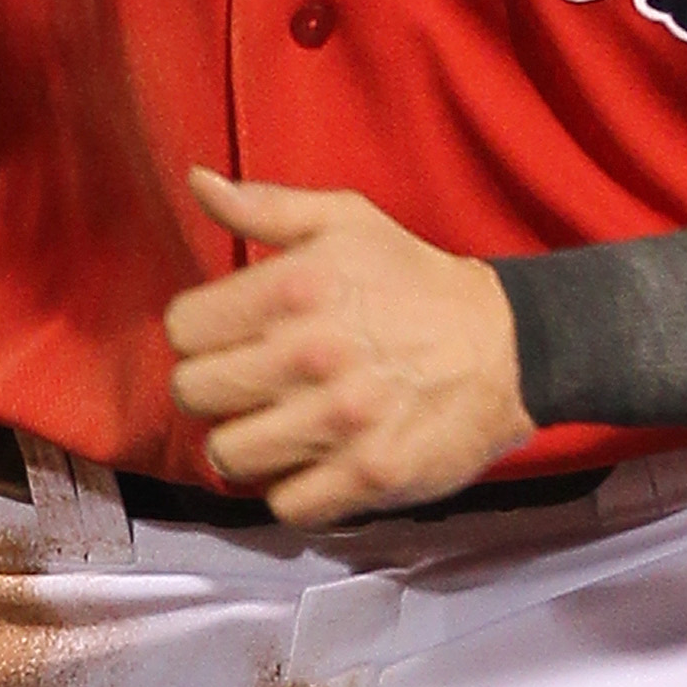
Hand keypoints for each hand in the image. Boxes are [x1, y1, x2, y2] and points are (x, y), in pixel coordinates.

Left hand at [164, 167, 533, 524]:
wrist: (504, 345)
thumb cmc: (413, 280)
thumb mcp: (344, 220)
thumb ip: (264, 206)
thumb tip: (196, 181)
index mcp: (293, 287)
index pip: (183, 328)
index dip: (198, 333)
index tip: (224, 337)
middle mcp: (308, 354)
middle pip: (193, 394)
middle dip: (212, 388)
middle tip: (247, 383)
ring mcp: (337, 422)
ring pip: (227, 455)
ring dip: (245, 442)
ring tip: (273, 423)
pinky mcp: (367, 476)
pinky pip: (284, 505)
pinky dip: (293, 489)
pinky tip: (312, 459)